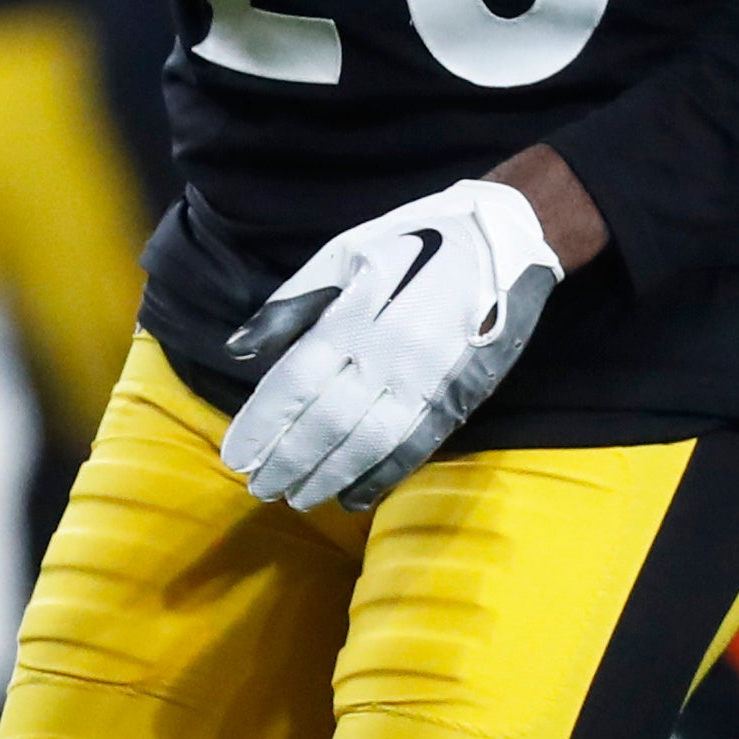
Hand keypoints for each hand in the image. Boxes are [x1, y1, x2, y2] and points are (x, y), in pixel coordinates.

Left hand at [219, 176, 562, 510]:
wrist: (502, 241)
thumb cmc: (408, 240)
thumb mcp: (341, 255)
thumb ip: (289, 307)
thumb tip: (238, 350)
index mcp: (352, 315)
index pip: (294, 382)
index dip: (262, 424)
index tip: (236, 457)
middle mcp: (387, 353)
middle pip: (326, 421)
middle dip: (288, 459)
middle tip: (258, 488)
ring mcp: (427, 380)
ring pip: (368, 441)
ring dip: (327, 475)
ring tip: (295, 498)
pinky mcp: (460, 396)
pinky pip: (416, 446)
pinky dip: (382, 476)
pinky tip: (352, 498)